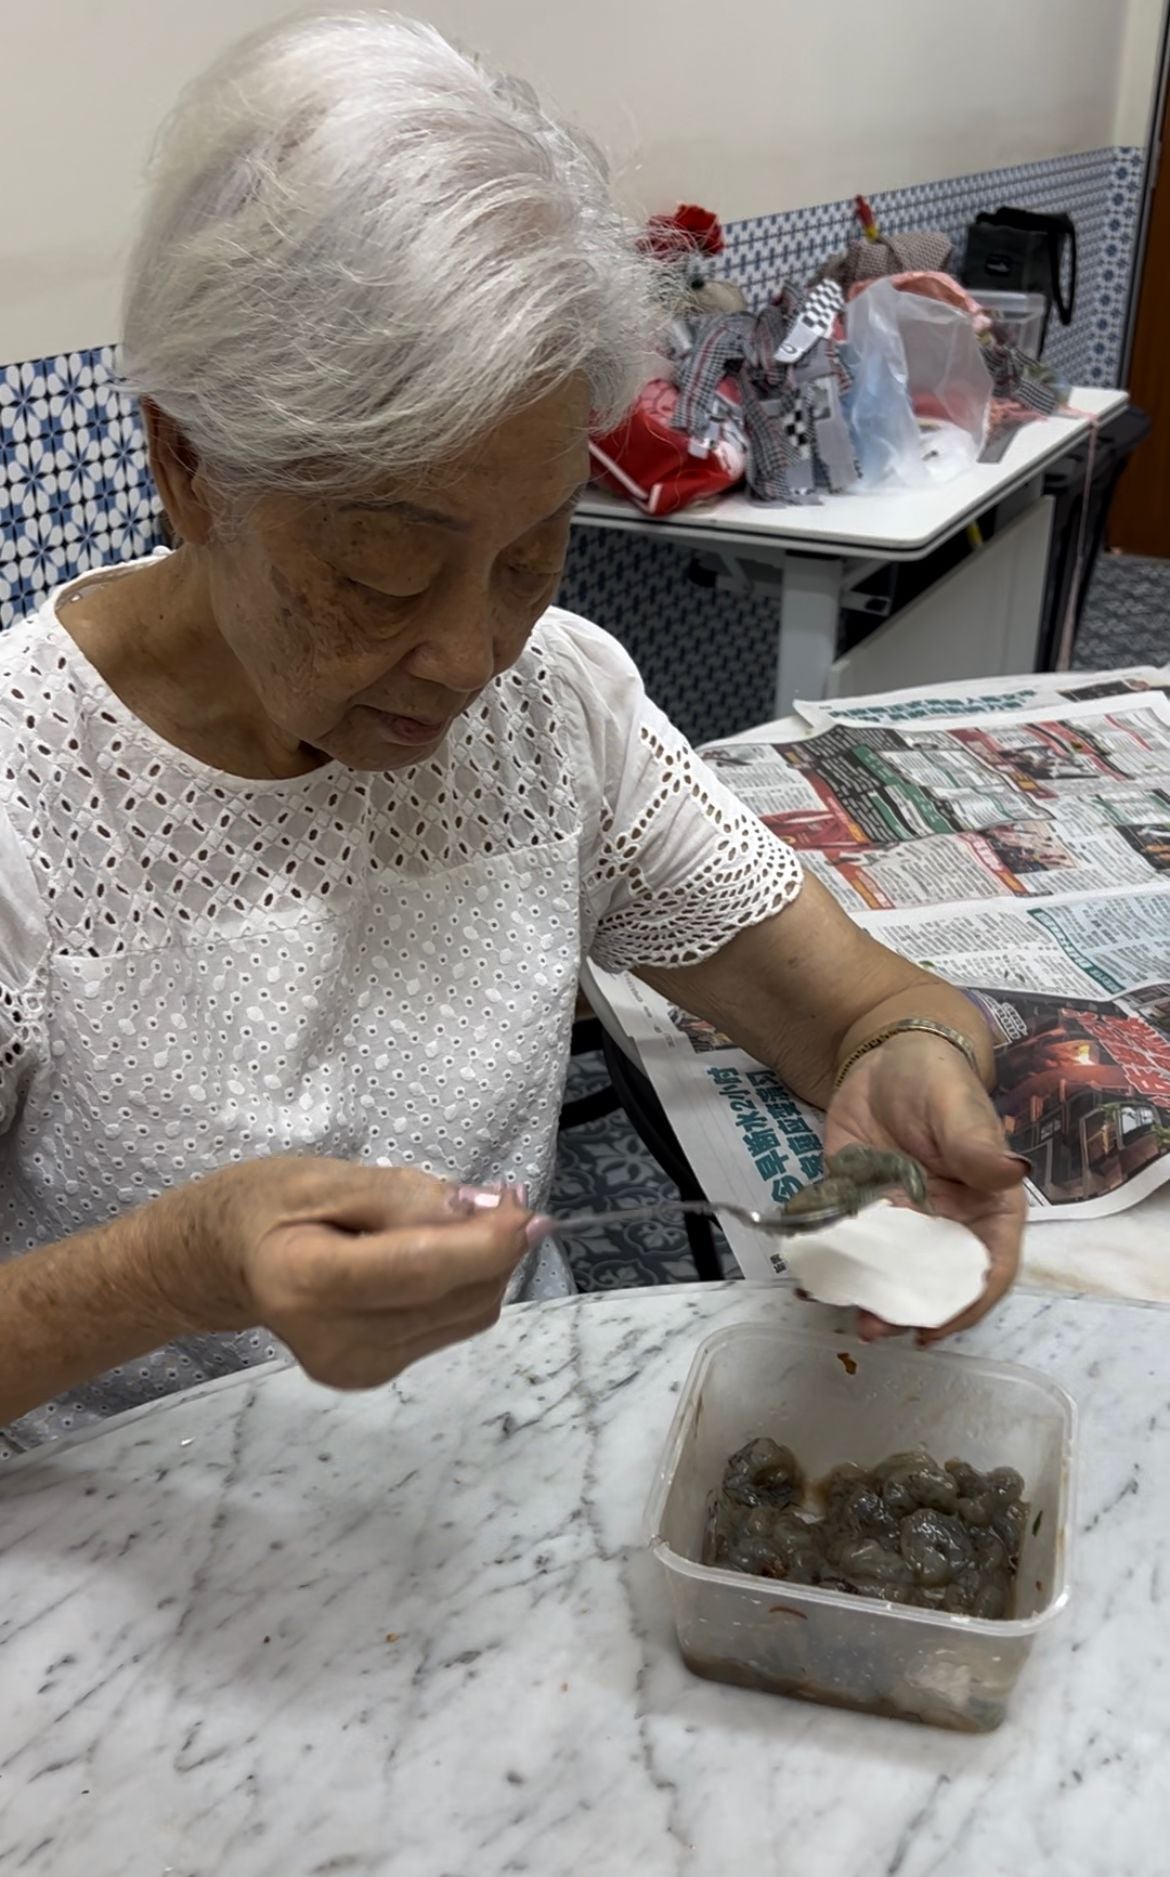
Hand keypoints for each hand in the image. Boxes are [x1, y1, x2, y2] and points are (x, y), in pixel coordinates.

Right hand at [163, 1158, 530, 1388]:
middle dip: (493, 1246)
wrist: (222, 1263)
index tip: (526, 1208)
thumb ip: (408, 1196)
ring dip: (484, 1265)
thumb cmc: (266, 1206)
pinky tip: (434, 1256)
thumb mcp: (327, 1177)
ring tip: (456, 1221)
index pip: (418, 1271)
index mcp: (305, 1282)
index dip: (484, 1242)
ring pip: (466, 1315)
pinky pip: (451, 1326)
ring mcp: (355, 1368)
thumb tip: (489, 1212)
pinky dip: (462, 1286)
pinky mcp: (372, 1376)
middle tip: (498, 1196)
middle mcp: (332, 1341)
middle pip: (453, 1297)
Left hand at [824, 1033, 1026, 1342]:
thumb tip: (1011, 1172)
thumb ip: (976, 1146)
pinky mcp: (858, 1206)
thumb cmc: (937, 1080)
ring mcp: (899, 1219)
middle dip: (904, 1310)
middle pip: (931, 1281)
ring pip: (887, 1271)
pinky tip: (808, 1276)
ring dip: (864, 1293)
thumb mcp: (959, 1109)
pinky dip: (829, 1262)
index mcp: (986, 1208)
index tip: (933, 1329)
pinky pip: (846, 1243)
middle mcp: (944, 1223)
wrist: (883, 1058)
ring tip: (836, 1305)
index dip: (965, 1304)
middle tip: (872, 1328)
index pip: (987, 1269)